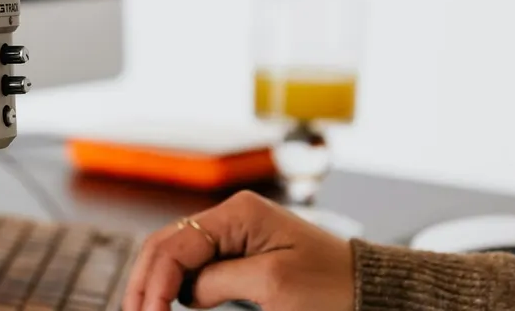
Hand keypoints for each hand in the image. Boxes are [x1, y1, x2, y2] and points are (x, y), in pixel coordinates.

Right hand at [122, 191, 353, 310]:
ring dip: (156, 285)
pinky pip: (197, 268)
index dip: (153, 283)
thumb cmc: (333, 284)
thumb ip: (220, 280)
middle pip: (167, 246)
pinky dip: (177, 288)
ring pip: (177, 257)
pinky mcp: (242, 255)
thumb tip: (185, 292)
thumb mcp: (274, 283)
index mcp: (238, 213)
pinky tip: (167, 306)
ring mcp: (235, 235)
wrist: (369, 289)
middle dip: (145, 282)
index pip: (175, 245)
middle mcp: (231, 217)